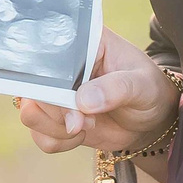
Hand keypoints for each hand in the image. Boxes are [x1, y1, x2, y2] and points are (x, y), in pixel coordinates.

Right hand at [15, 27, 176, 153]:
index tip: (71, 99)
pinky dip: (58, 141)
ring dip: (56, 128)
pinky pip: (39, 135)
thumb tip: (83, 101)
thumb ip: (116, 88)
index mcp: (82, 41)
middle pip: (33, 85)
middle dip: (57, 110)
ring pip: (30, 112)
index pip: (49, 51)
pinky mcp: (56, 118)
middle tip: (85, 121)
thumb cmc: (149, 90)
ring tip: (87, 126)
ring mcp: (56, 92)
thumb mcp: (142, 85)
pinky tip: (81, 135)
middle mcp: (62, 65)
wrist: (151, 119)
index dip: (51, 77)